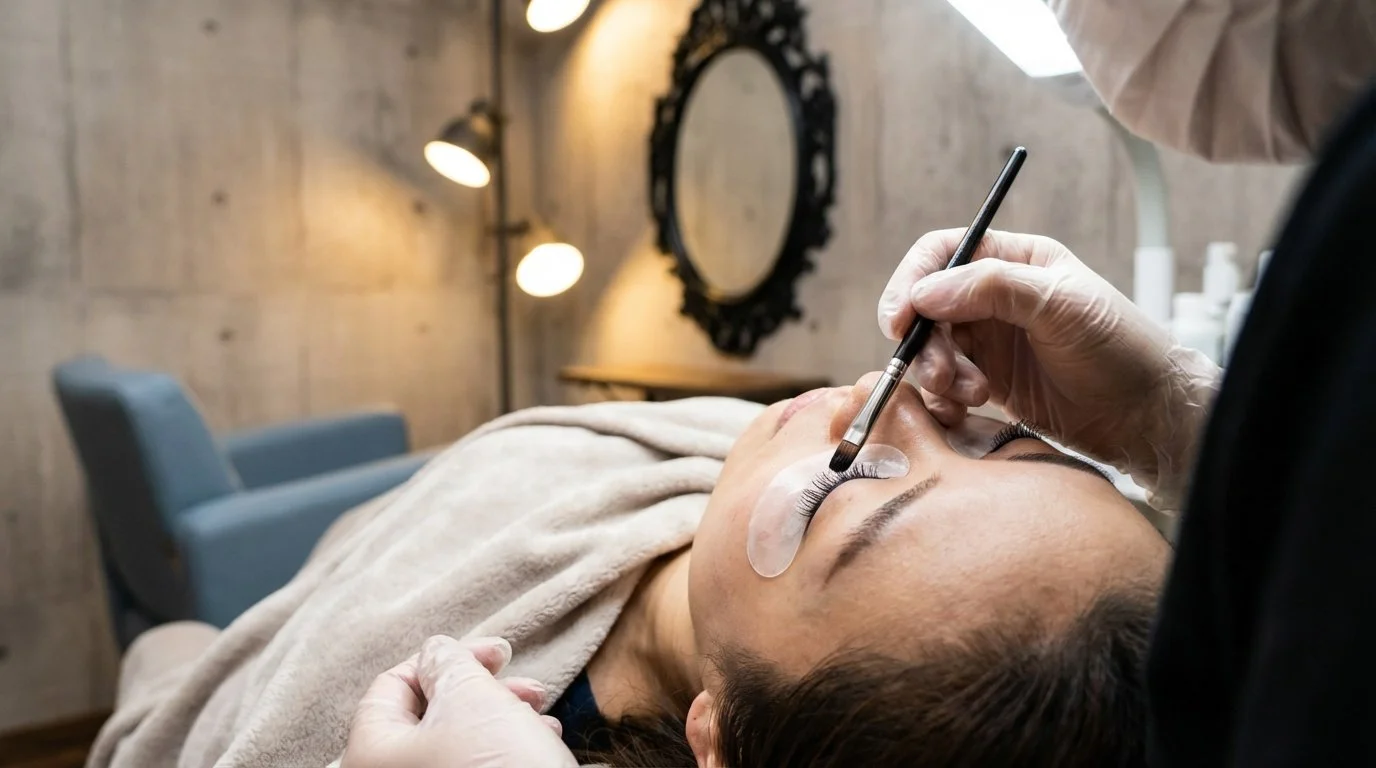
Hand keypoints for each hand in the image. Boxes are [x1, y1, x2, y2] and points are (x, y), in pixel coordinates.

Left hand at [342, 635, 576, 767]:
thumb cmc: (494, 764)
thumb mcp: (470, 695)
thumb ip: (446, 661)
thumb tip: (436, 652)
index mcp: (371, 751)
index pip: (393, 684)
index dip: (447, 658)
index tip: (496, 654)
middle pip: (428, 713)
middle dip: (483, 689)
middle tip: (524, 684)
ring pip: (455, 740)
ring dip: (501, 716)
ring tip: (539, 713)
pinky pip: (470, 766)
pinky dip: (501, 748)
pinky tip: (539, 738)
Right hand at [878, 228, 1220, 509]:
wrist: (1146, 416)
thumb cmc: (1121, 348)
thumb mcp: (1062, 305)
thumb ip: (993, 288)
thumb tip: (926, 291)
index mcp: (1015, 260)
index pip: (942, 254)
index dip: (913, 281)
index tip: (901, 319)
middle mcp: (995, 297)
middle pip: (927, 306)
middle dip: (925, 341)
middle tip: (942, 374)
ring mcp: (990, 340)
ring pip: (931, 349)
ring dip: (938, 374)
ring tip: (973, 395)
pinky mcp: (989, 381)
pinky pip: (943, 386)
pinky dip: (944, 400)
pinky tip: (967, 411)